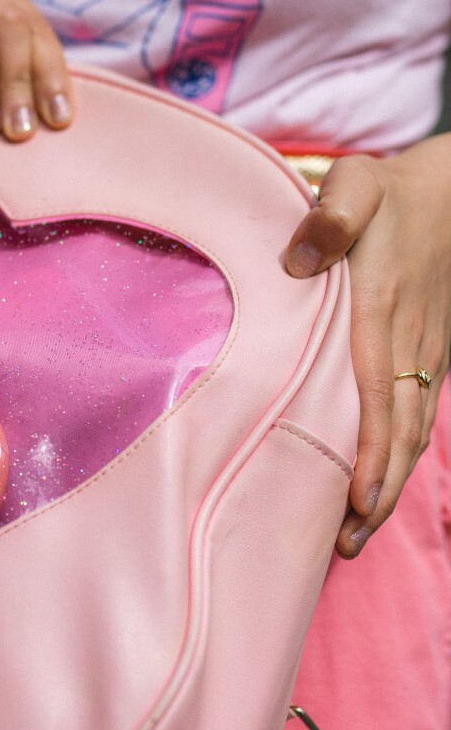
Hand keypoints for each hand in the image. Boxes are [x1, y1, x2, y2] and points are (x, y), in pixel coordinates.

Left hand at [285, 137, 450, 556]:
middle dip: (378, 491)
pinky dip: (402, 454)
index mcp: (384, 309)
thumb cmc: (388, 189)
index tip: (356, 500)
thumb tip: (298, 261)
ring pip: (413, 431)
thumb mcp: (355, 186)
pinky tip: (379, 482)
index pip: (378, 395)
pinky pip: (419, 413)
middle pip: (399, 432)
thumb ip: (330, 217)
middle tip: (347, 544)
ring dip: (389, 482)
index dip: (369, 452)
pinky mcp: (430, 351)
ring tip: (358, 531)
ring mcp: (426, 349)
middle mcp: (410, 340)